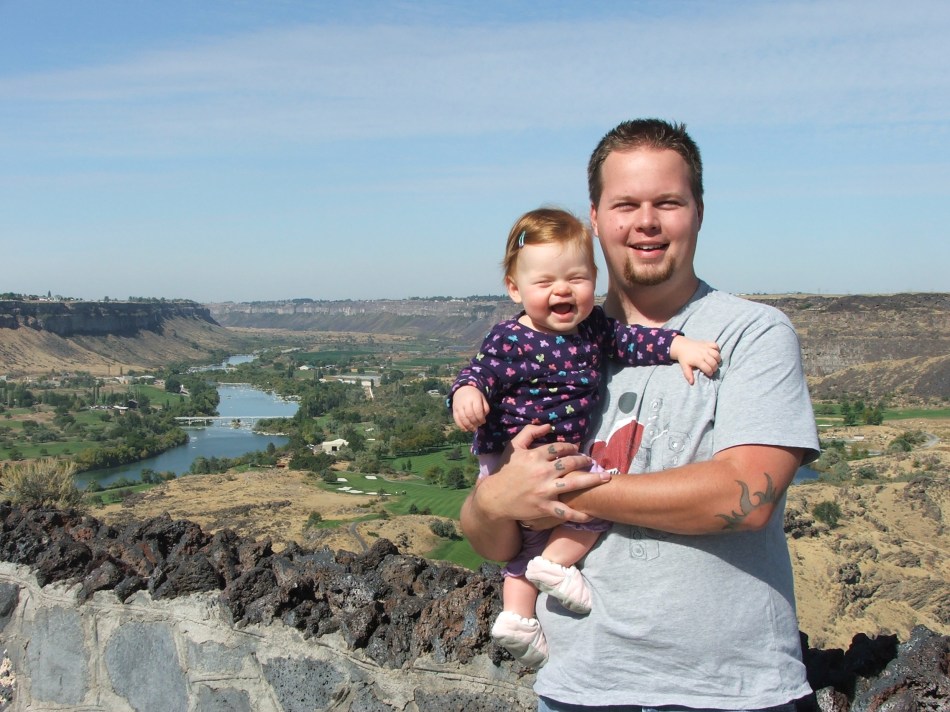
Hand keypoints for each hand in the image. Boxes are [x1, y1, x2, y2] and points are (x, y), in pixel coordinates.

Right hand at [452, 385, 489, 430]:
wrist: (462, 389)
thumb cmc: (475, 396)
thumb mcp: (482, 399)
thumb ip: (485, 408)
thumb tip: (483, 419)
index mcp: (474, 398)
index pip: (478, 411)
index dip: (481, 418)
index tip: (483, 421)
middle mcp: (465, 402)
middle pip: (470, 415)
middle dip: (475, 423)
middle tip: (478, 426)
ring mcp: (458, 406)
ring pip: (463, 418)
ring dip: (469, 426)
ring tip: (473, 429)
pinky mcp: (454, 410)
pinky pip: (456, 420)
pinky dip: (461, 426)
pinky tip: (466, 429)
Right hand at [480, 424, 611, 523]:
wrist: (494, 498)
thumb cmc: (505, 472)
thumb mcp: (513, 447)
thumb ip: (529, 432)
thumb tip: (547, 424)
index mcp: (535, 455)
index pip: (559, 448)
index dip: (571, 447)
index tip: (577, 449)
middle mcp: (542, 471)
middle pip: (570, 463)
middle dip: (584, 461)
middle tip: (592, 461)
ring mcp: (544, 490)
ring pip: (574, 484)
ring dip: (592, 481)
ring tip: (605, 479)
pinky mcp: (544, 507)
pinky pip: (565, 511)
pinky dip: (579, 514)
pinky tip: (592, 514)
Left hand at [670, 335, 720, 384]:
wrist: (682, 346)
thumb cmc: (684, 358)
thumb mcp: (684, 367)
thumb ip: (688, 375)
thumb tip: (692, 383)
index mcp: (698, 360)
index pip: (708, 369)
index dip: (710, 373)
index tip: (709, 374)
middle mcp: (703, 354)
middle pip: (714, 363)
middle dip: (715, 368)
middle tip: (712, 369)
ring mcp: (706, 348)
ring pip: (716, 354)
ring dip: (718, 360)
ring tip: (715, 362)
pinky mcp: (707, 343)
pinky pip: (715, 345)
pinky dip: (717, 349)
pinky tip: (714, 354)